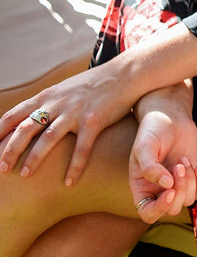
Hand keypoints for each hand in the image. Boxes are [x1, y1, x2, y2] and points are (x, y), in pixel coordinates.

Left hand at [0, 62, 137, 183]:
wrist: (125, 74)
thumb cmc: (94, 85)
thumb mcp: (64, 89)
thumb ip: (47, 102)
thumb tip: (28, 118)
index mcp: (47, 96)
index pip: (14, 115)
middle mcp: (58, 103)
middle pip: (26, 128)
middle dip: (10, 149)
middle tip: (1, 168)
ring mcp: (76, 112)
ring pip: (48, 138)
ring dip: (34, 158)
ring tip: (24, 174)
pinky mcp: (95, 121)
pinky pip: (81, 148)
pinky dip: (74, 166)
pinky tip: (68, 182)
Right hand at [128, 109, 196, 223]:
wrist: (170, 118)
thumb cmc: (152, 131)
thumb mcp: (144, 146)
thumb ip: (150, 167)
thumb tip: (167, 186)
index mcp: (141, 188)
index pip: (148, 213)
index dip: (160, 208)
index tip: (170, 191)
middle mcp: (158, 191)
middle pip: (172, 209)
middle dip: (180, 188)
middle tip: (179, 165)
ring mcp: (176, 185)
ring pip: (188, 201)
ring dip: (191, 181)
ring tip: (184, 160)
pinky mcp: (192, 178)